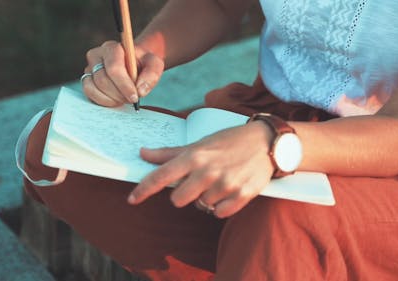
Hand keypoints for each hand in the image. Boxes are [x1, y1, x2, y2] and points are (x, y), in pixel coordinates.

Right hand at [82, 41, 163, 106]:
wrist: (135, 65)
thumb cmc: (143, 63)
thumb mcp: (154, 64)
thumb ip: (152, 75)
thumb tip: (140, 91)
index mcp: (112, 48)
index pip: (114, 68)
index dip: (124, 85)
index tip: (135, 97)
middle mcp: (96, 56)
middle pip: (103, 80)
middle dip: (119, 94)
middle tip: (131, 99)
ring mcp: (89, 68)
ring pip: (94, 88)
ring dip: (111, 98)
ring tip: (124, 98)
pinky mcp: (87, 80)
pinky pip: (89, 94)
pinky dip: (104, 101)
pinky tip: (115, 100)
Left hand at [128, 121, 275, 217]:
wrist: (265, 142)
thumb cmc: (229, 141)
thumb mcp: (199, 144)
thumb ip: (170, 153)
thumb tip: (143, 153)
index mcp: (194, 156)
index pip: (161, 176)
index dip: (143, 190)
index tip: (132, 199)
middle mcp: (207, 171)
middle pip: (177, 199)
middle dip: (184, 194)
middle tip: (197, 182)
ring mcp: (225, 185)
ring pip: (200, 206)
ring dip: (206, 198)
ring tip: (219, 181)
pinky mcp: (241, 196)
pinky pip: (219, 213)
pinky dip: (221, 206)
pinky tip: (228, 191)